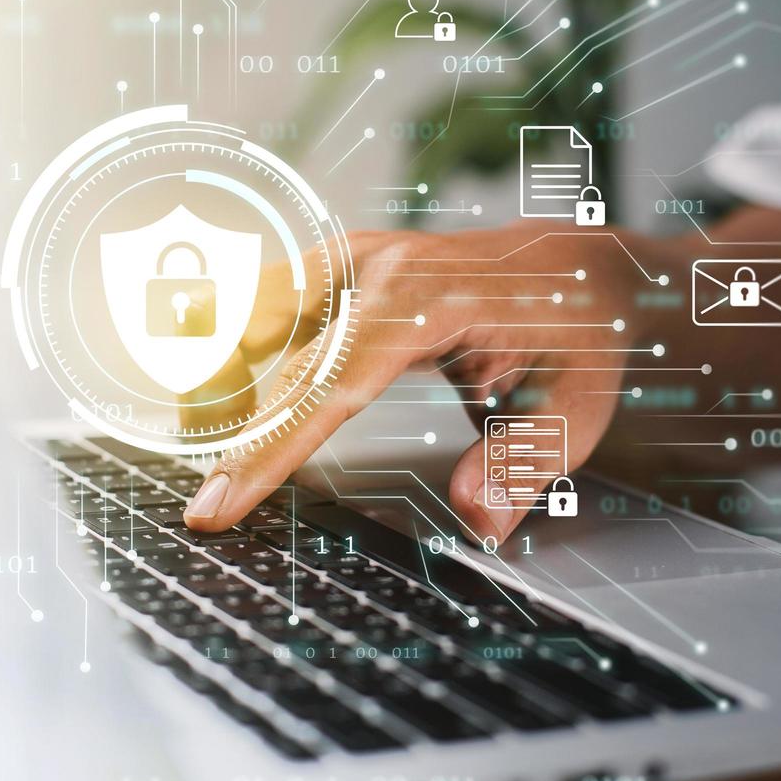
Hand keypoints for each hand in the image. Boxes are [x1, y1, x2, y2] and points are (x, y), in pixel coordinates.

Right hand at [179, 221, 648, 543]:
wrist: (572, 266)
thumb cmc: (575, 337)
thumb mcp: (573, 410)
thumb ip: (522, 464)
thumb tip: (475, 520)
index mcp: (431, 299)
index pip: (330, 383)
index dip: (270, 449)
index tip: (219, 503)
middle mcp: (375, 269)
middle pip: (274, 362)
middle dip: (233, 439)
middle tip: (205, 508)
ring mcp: (344, 261)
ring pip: (245, 325)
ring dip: (222, 391)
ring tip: (217, 460)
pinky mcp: (327, 269)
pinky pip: (255, 312)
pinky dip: (233, 361)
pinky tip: (225, 408)